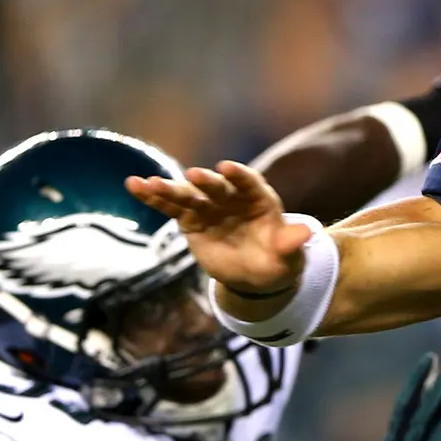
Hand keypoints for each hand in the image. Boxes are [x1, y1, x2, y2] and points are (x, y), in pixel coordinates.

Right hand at [125, 161, 313, 294]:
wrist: (256, 273)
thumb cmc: (276, 261)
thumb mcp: (287, 257)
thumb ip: (291, 243)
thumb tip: (306, 234)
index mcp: (261, 200)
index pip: (251, 183)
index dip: (240, 175)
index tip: (227, 167)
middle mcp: (233, 198)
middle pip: (217, 186)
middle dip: (206, 182)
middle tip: (194, 176)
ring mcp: (211, 206)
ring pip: (189, 194)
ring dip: (169, 188)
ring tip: (148, 183)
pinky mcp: (191, 218)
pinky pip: (171, 206)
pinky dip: (153, 197)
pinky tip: (134, 185)